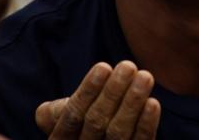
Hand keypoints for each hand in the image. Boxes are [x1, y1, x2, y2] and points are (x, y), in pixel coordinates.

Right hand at [35, 61, 159, 139]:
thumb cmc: (80, 125)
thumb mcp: (60, 120)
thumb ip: (55, 113)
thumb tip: (46, 112)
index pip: (72, 116)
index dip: (88, 91)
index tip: (104, 66)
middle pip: (96, 123)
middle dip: (113, 92)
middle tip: (128, 66)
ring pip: (118, 133)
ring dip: (132, 103)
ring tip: (145, 76)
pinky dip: (146, 125)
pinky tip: (153, 103)